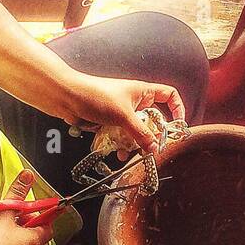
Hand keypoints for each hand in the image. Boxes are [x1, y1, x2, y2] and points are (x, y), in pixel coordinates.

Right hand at [0, 171, 54, 244]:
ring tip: (2, 233)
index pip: (48, 227)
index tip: (32, 212)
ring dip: (18, 241)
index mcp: (35, 239)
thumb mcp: (3, 213)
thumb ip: (16, 193)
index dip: (42, 218)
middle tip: (13, 220)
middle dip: (28, 228)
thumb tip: (28, 175)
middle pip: (36, 238)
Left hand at [66, 74, 185, 153]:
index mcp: (143, 92)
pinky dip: (121, 144)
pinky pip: (122, 136)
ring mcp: (122, 112)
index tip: (177, 124)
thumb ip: (141, 133)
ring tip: (132, 153)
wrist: (67, 98)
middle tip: (152, 147)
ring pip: (137, 130)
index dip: (176, 108)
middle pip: (153, 119)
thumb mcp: (124, 116)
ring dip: (135, 143)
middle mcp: (134, 101)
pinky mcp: (110, 122)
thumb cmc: (95, 95)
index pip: (168, 95)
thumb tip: (155, 147)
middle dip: (152, 134)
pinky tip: (117, 152)